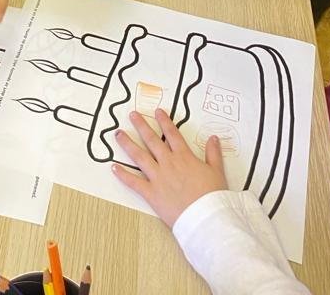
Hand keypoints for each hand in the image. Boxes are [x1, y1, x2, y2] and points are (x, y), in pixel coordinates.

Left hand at [113, 109, 226, 227]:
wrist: (206, 217)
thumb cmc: (213, 196)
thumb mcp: (217, 171)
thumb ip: (213, 153)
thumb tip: (214, 138)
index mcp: (184, 157)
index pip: (172, 134)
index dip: (164, 121)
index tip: (157, 112)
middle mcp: (168, 163)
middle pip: (151, 140)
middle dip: (141, 125)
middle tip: (132, 115)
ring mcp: (158, 177)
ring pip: (139, 156)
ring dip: (127, 144)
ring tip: (117, 134)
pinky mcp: (151, 193)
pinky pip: (134, 182)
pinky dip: (123, 175)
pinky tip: (113, 167)